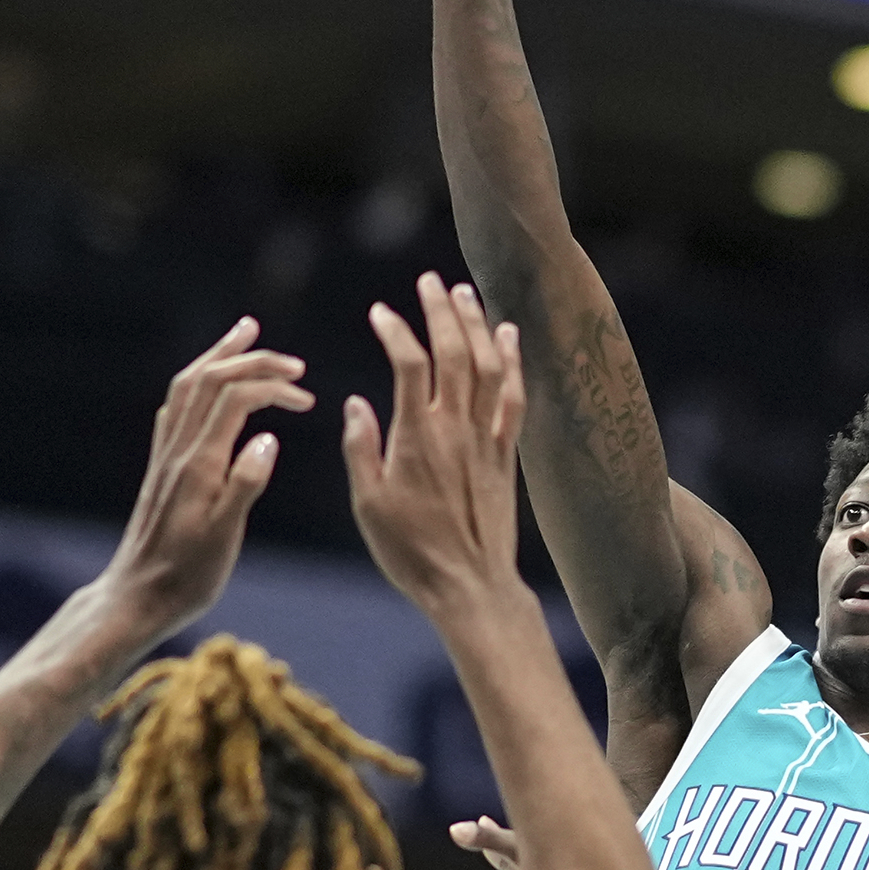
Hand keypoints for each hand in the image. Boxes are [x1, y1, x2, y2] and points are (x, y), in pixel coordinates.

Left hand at [102, 319, 314, 639]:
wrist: (136, 598)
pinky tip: (208, 384)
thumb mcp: (223, 538)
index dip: (272, 387)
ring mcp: (165, 457)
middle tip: (292, 362)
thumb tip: (267, 438)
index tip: (307, 399)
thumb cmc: (185, 577)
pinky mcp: (161, 468)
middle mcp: (177, 451)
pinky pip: (176, 407)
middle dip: (251, 359)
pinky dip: (199, 382)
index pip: (235, 399)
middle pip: (210, 380)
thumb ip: (244, 486)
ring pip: (188, 386)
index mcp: (198, 465)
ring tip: (245, 334)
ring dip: (219, 356)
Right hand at [345, 274, 527, 619]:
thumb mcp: (369, 505)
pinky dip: (511, 362)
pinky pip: (513, 397)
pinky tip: (508, 337)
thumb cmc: (412, 553)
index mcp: (417, 437)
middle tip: (431, 282)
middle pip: (454, 353)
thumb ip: (361, 449)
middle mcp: (456, 429)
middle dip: (442, 311)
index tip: (380, 313)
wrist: (471, 587)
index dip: (397, 331)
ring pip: (488, 367)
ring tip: (465, 294)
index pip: (410, 364)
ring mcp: (486, 439)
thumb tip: (355, 403)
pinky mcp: (506, 454)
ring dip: (477, 326)